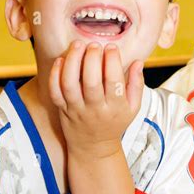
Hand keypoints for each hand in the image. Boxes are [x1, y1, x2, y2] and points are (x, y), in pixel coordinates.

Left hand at [49, 40, 143, 159]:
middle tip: (95, 44)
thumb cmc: (115, 123)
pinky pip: (55, 92)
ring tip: (78, 45)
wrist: (93, 148)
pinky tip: (61, 59)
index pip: (113, 81)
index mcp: (115, 107)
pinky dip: (55, 75)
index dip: (112, 61)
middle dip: (92, 59)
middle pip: (91, 82)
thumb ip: (137, 84)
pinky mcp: (62, 109)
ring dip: (73, 62)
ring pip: (70, 84)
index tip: (111, 47)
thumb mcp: (133, 107)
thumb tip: (139, 62)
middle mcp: (95, 109)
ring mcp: (76, 109)